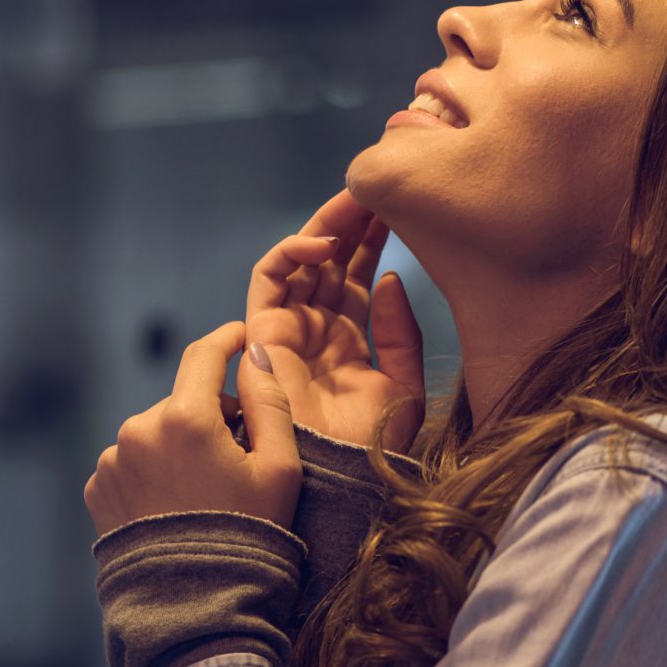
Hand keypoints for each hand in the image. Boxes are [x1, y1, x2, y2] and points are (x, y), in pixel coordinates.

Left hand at [84, 320, 302, 536]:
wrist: (197, 610)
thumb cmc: (251, 536)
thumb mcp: (280, 469)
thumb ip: (269, 401)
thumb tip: (255, 352)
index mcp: (184, 419)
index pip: (204, 356)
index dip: (226, 339)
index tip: (241, 336)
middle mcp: (138, 430)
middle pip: (183, 402)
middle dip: (211, 416)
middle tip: (239, 458)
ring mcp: (112, 461)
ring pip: (156, 433)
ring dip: (179, 446)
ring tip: (204, 493)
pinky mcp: (97, 489)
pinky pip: (132, 463)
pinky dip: (153, 472)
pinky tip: (175, 506)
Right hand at [219, 187, 427, 454]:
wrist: (337, 481)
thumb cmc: (372, 448)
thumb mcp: (404, 386)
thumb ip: (401, 334)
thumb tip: (391, 278)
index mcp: (349, 338)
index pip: (358, 272)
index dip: (375, 237)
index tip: (403, 205)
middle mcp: (316, 328)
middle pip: (329, 258)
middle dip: (352, 219)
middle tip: (381, 185)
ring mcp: (288, 328)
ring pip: (300, 258)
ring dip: (326, 223)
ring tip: (359, 198)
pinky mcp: (262, 332)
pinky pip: (269, 277)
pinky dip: (292, 250)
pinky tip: (327, 242)